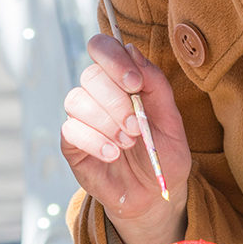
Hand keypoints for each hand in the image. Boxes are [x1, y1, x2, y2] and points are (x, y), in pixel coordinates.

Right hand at [61, 33, 190, 243]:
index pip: (103, 48)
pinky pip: (70, 130)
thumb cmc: (163, 155)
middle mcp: (98, 94)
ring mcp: (83, 118)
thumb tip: (132, 50)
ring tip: (128, 143)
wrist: (154, 195)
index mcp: (121, 80)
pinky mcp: (71, 143)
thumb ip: (156, 84)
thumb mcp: (171, 120)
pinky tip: (112, 154)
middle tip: (137, 127)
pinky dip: (94, 141)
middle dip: (116, 101)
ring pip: (76, 101)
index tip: (134, 83)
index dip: (114, 59)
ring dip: (106, 122)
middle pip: (90, 76)